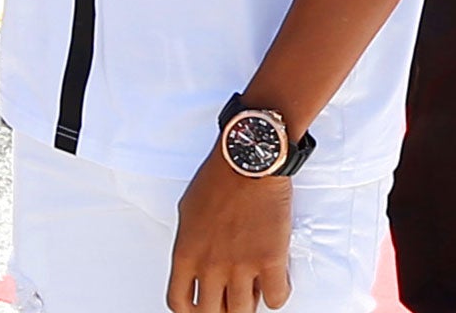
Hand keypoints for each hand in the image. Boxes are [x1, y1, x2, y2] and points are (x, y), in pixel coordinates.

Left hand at [167, 151, 293, 312]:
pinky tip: (274, 281)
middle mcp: (211, 265)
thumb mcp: (188, 211)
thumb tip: (196, 262)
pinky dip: (276, 295)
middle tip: (228, 299)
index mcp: (186, 253)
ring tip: (251, 288)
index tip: (199, 309)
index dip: (190, 312)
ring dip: (247, 303)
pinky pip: (276, 299)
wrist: (250, 158)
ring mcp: (241, 265)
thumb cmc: (220, 176)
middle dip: (220, 310)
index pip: (179, 302)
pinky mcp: (271, 260)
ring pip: (243, 311)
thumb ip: (190, 243)